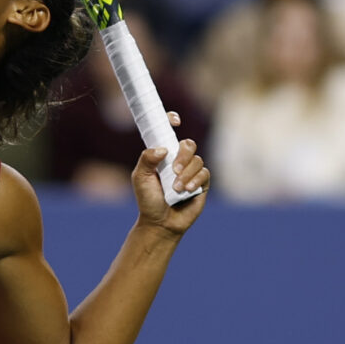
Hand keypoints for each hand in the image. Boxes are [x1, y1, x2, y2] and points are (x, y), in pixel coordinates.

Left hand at [134, 113, 209, 235]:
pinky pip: (204, 173)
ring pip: (197, 160)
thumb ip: (147, 160)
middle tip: (173, 169)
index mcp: (162, 155)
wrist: (160, 222)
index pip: (168, 133)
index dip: (171, 121)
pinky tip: (186, 190)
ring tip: (176, 188)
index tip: (175, 121)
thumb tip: (162, 148)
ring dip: (186, 173)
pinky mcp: (202, 183)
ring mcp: (191, 171)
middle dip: (183, 155)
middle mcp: (178, 160)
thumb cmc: (148, 199)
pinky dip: (195, 180)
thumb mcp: (140, 178)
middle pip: (188, 144)